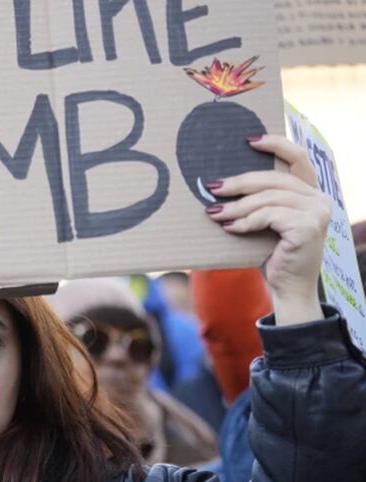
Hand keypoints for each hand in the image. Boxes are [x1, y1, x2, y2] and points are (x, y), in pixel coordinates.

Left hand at [204, 135, 330, 325]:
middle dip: (239, 182)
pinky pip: (269, 215)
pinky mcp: (308, 226)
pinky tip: (231, 229)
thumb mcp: (263, 222)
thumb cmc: (270, 255)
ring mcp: (317, 212)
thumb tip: (220, 183)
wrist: (287, 288)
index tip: (249, 140)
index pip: (298, 158)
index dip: (275, 144)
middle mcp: (319, 198)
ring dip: (237, 206)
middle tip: (213, 187)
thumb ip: (256, 201)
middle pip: (274, 179)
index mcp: (310, 193)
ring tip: (214, 214)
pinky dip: (246, 221)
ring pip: (268, 198)